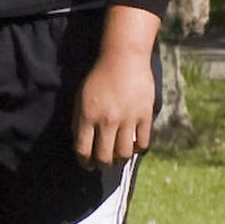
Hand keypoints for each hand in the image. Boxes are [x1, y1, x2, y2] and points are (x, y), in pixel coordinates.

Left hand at [75, 48, 160, 171]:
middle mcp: (107, 120)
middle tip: (104, 165)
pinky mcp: (145, 115)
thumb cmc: (99, 77)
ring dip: (120, 160)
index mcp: (87, 115)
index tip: (87, 165)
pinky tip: (134, 146)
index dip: (84, 163)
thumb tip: (82, 146)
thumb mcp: (81, 97)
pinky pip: (143, 143)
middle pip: (104, 157)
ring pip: (124, 154)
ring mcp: (127, 118)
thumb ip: (79, 122)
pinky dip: (139, 150)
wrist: (123, 58)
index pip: (83, 150)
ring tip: (119, 157)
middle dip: (102, 166)